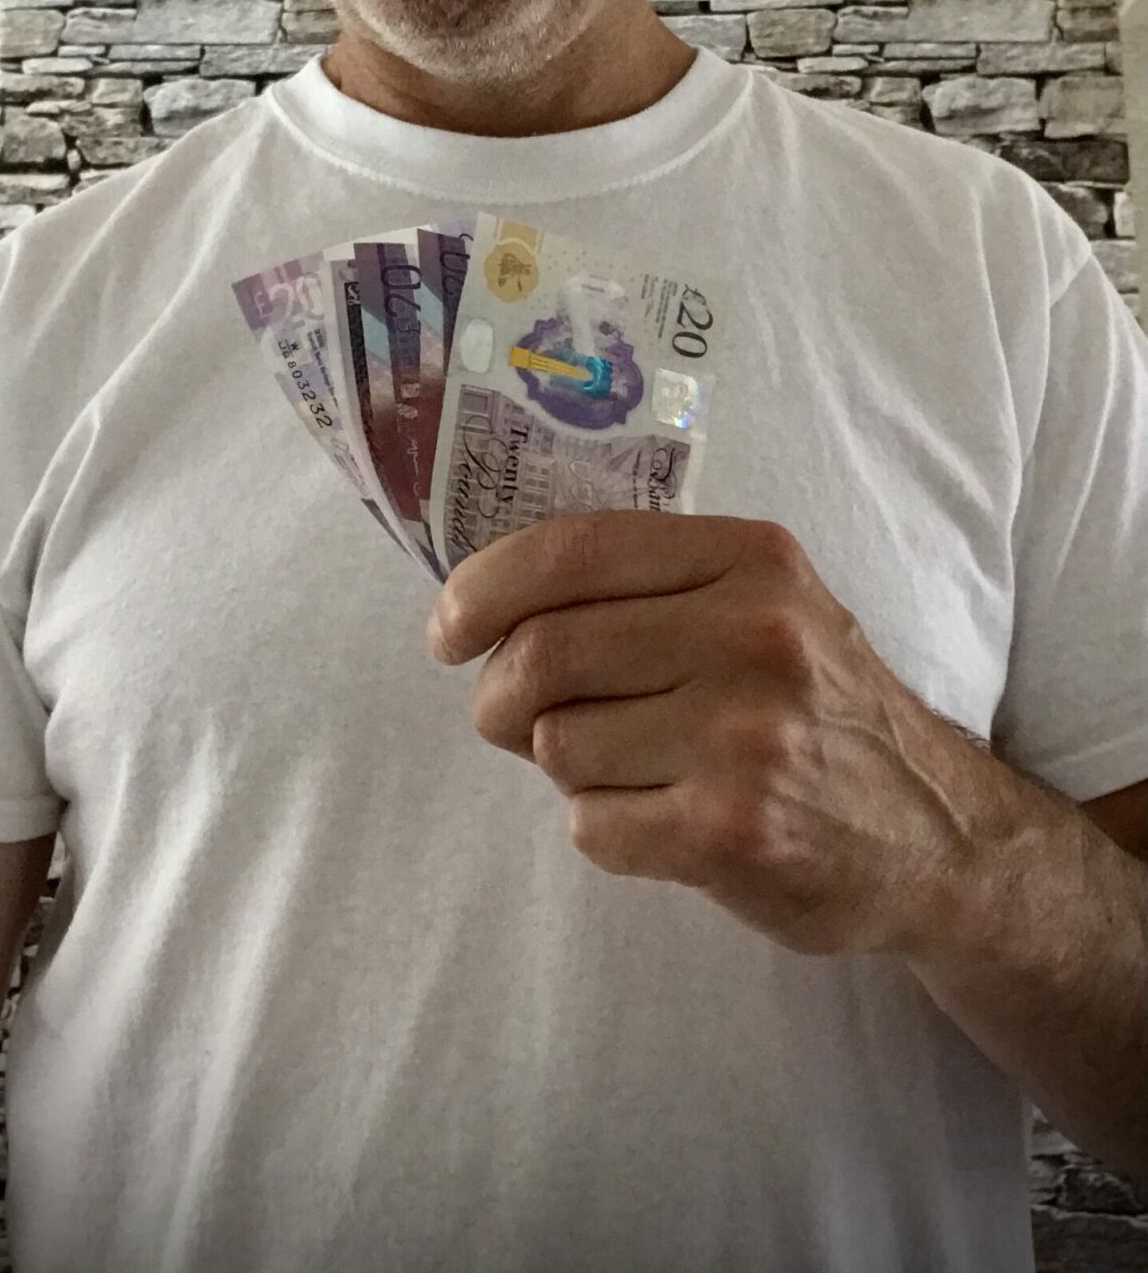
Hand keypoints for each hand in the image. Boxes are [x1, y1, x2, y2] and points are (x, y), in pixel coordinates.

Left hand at [426, 511, 1001, 958]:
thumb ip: (646, 587)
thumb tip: (483, 606)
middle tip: (512, 719)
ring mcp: (746, 737)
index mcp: (750, 559)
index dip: (482, 589)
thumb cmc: (818, 708)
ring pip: (556, 745)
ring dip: (568, 767)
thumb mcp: (763, 605)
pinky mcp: (733, 832)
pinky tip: (667, 820)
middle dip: (500, 696)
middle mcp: (753, 635)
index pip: (570, 551)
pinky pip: (591, 826)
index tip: (447, 628)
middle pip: (541, 654)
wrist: (939, 834)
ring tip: (637, 769)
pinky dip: (606, 829)